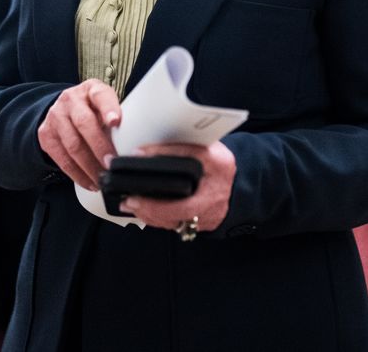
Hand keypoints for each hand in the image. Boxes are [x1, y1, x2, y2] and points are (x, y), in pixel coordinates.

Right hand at [37, 79, 121, 190]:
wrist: (63, 110)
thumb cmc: (92, 110)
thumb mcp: (104, 106)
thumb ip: (115, 119)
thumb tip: (133, 145)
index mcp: (91, 90)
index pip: (100, 95)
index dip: (108, 108)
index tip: (116, 122)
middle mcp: (71, 100)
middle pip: (84, 123)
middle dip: (100, 147)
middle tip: (112, 163)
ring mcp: (56, 117)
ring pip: (73, 145)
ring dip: (90, 166)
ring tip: (103, 178)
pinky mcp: (46, 135)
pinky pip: (62, 159)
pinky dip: (77, 174)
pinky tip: (89, 182)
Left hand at [120, 141, 235, 234]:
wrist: (238, 187)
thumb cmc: (217, 166)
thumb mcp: (208, 148)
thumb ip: (187, 146)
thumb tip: (153, 143)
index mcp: (218, 162)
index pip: (189, 153)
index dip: (163, 152)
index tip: (138, 153)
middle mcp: (215, 189)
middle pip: (182, 205)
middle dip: (153, 205)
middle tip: (131, 199)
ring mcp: (210, 211)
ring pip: (176, 219)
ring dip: (150, 214)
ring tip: (129, 204)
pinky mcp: (203, 223)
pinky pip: (176, 224)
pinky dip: (156, 219)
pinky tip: (141, 212)